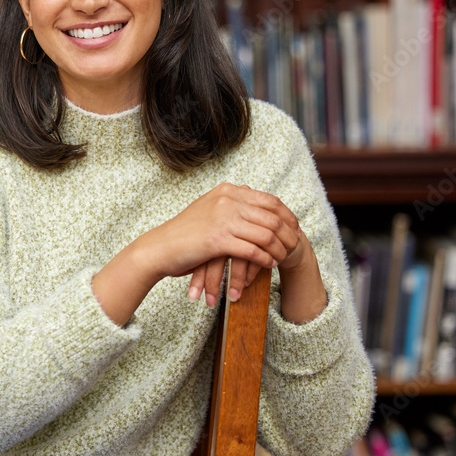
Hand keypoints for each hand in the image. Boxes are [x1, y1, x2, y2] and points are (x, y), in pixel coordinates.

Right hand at [139, 183, 300, 305]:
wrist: (161, 247)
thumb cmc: (185, 232)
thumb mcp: (210, 208)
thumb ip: (231, 202)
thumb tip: (253, 196)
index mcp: (228, 191)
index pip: (270, 200)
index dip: (287, 215)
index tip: (294, 228)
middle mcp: (227, 201)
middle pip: (272, 217)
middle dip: (288, 233)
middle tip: (295, 246)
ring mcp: (222, 219)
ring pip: (266, 234)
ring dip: (279, 248)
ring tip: (283, 258)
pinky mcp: (218, 240)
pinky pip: (252, 250)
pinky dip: (265, 258)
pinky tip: (269, 265)